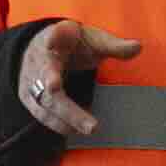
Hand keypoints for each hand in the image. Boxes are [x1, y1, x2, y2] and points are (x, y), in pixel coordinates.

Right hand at [16, 18, 138, 138]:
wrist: (38, 46)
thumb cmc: (72, 44)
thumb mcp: (92, 39)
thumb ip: (113, 45)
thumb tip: (138, 47)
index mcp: (57, 37)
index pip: (57, 35)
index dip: (56, 37)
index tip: (54, 40)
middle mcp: (39, 58)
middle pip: (50, 80)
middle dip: (69, 104)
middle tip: (91, 122)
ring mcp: (30, 79)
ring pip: (46, 103)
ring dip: (67, 118)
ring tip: (91, 129)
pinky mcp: (27, 96)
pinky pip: (41, 113)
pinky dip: (58, 124)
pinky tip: (76, 131)